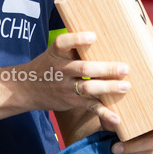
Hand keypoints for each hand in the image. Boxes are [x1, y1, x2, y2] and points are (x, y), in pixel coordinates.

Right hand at [15, 31, 129, 126]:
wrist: (26, 88)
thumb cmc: (49, 65)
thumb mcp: (55, 52)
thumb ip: (74, 46)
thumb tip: (104, 34)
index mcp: (56, 53)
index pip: (63, 43)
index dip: (78, 39)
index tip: (93, 36)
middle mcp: (60, 69)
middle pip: (83, 68)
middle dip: (104, 69)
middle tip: (124, 68)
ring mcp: (66, 87)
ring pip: (88, 87)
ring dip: (108, 88)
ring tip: (126, 86)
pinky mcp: (71, 101)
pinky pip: (89, 106)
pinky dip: (104, 113)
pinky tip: (116, 118)